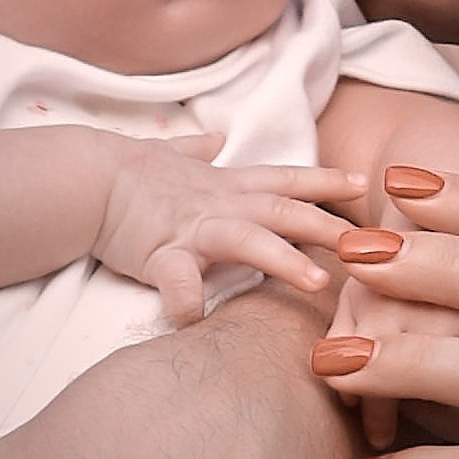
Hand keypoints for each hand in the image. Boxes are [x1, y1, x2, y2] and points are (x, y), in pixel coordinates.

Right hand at [92, 132, 365, 324]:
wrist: (86, 178)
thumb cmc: (130, 170)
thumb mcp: (173, 155)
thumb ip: (200, 148)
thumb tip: (215, 135)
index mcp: (226, 185)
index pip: (285, 178)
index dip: (324, 180)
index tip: (361, 183)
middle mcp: (220, 203)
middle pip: (283, 210)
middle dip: (329, 224)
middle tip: (372, 241)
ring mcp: (193, 228)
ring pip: (248, 240)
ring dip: (286, 259)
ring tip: (320, 282)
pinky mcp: (162, 252)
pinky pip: (177, 280)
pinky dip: (187, 301)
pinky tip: (196, 322)